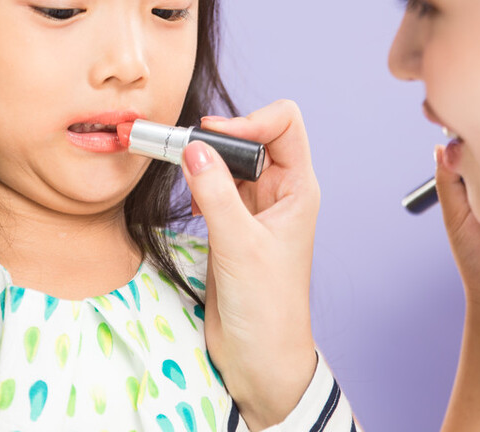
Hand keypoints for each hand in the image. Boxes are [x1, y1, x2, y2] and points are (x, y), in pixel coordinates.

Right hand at [179, 100, 319, 429]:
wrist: (260, 359)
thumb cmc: (268, 310)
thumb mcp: (239, 247)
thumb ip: (215, 194)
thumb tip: (193, 147)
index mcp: (298, 189)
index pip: (285, 124)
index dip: (251, 119)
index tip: (214, 136)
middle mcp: (279, 192)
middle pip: (253, 136)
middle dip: (220, 136)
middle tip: (184, 147)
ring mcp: (255, 208)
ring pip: (230, 160)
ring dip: (205, 159)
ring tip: (182, 167)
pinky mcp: (232, 224)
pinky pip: (214, 185)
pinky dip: (198, 181)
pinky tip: (190, 200)